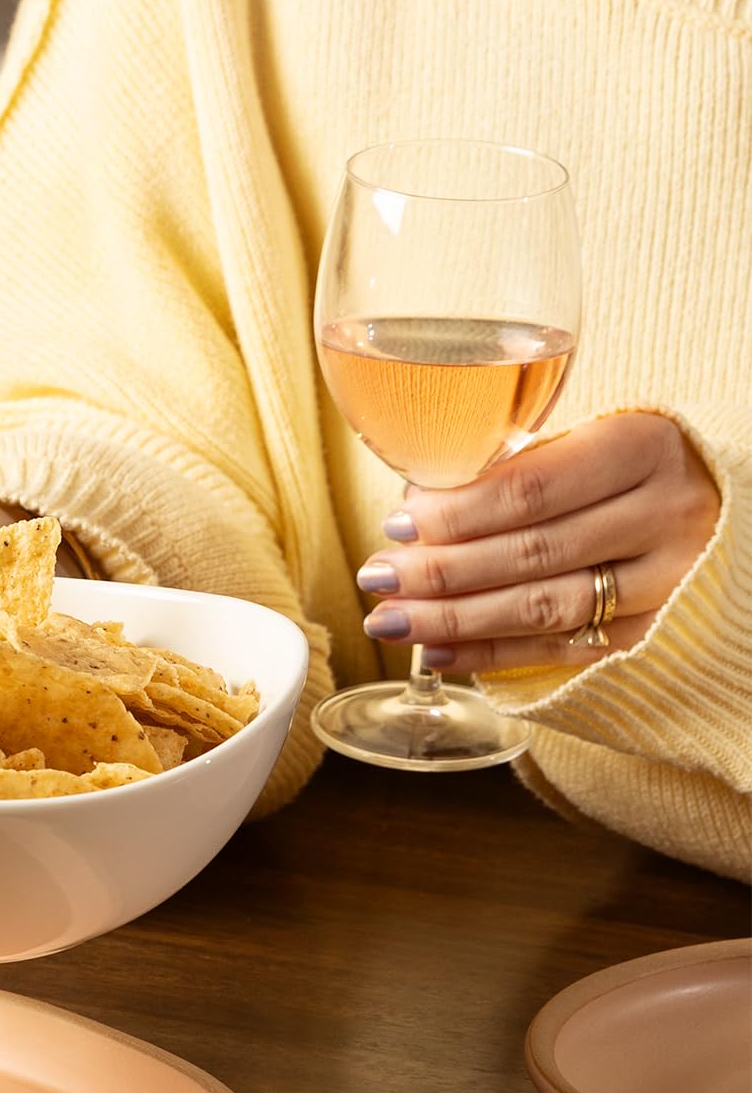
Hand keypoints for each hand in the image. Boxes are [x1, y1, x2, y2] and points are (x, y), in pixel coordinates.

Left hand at [354, 413, 719, 674]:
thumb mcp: (591, 439)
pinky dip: (493, 654)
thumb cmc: (632, 466)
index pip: (531, 489)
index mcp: (643, 448)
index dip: (456, 513)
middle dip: (441, 571)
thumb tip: (417, 505)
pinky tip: (437, 652)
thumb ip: (519, 464)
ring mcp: (668, 581)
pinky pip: (562, 650)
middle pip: (532, 552)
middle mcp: (665, 515)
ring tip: (390, 620)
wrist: (724, 505)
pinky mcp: (657, 633)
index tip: (397, 525)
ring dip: (455, 619)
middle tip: (376, 578)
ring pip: (544, 606)